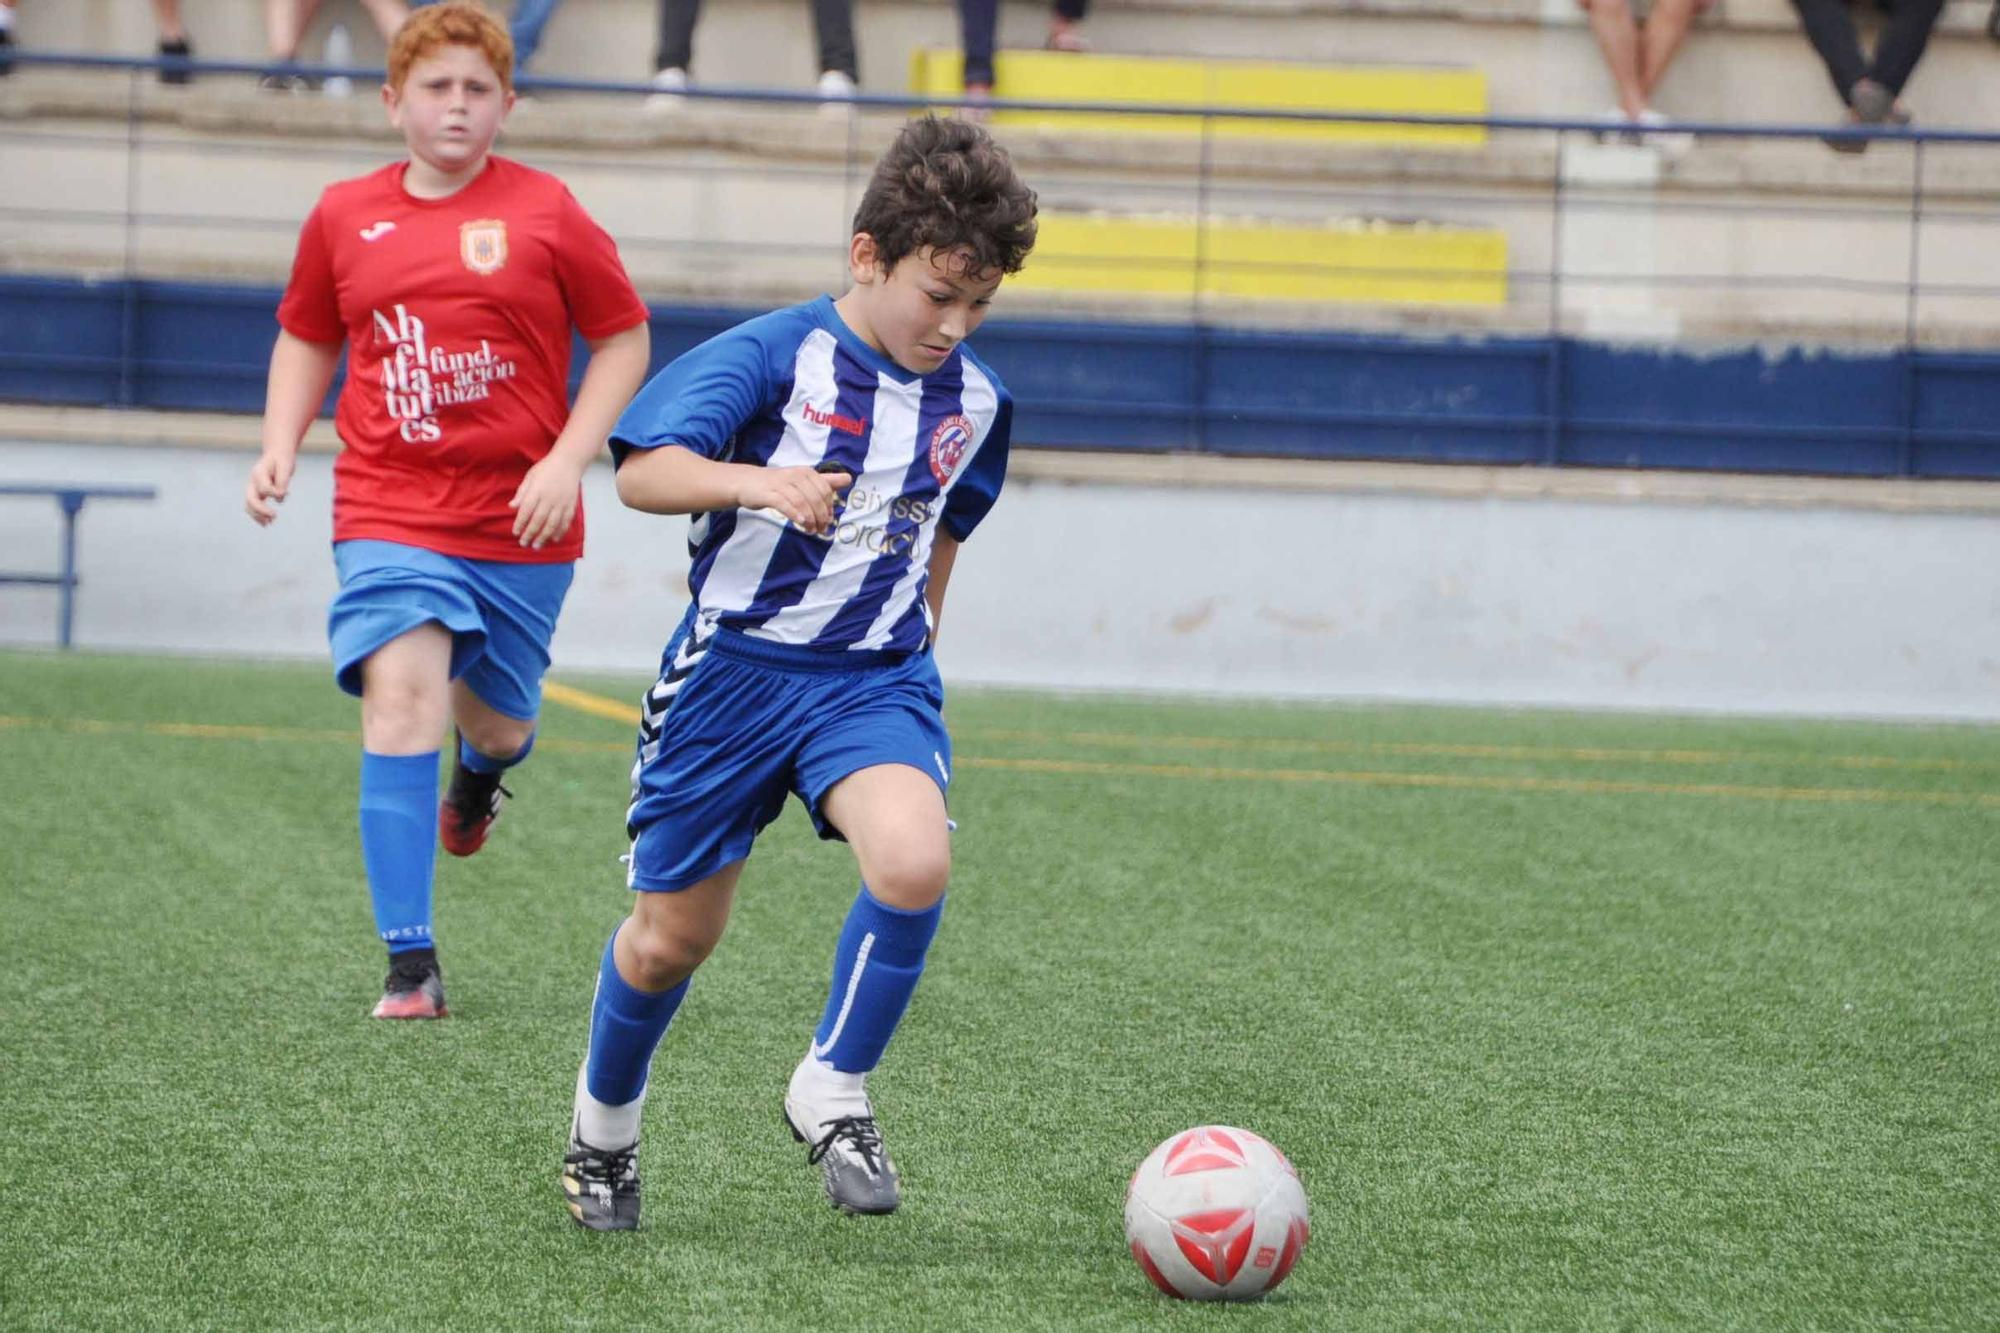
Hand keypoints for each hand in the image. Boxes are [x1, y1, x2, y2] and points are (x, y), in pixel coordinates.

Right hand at [244, 451, 294, 525]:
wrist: (277, 454)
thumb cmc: (282, 460)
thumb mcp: (286, 467)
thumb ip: (282, 481)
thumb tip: (280, 497)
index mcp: (259, 472)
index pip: (264, 488)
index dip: (276, 493)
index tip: (287, 493)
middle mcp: (253, 481)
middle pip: (251, 498)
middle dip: (261, 510)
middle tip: (274, 516)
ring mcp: (253, 487)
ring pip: (249, 504)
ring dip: (258, 515)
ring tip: (268, 523)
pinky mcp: (257, 492)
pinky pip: (253, 506)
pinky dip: (258, 515)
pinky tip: (267, 522)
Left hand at [511, 454, 587, 548]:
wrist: (569, 462)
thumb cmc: (546, 468)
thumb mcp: (530, 477)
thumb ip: (521, 493)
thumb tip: (512, 507)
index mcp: (537, 490)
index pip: (526, 510)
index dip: (520, 523)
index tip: (515, 532)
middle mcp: (549, 498)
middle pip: (538, 520)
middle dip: (530, 534)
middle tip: (524, 543)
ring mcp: (562, 502)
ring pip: (552, 524)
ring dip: (544, 536)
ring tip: (537, 546)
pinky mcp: (571, 505)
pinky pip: (565, 521)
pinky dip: (560, 531)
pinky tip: (554, 539)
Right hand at [735, 465, 850, 534]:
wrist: (746, 483)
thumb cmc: (778, 484)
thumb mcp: (803, 481)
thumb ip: (825, 481)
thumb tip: (848, 478)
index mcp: (806, 472)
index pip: (825, 490)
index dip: (829, 507)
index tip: (828, 521)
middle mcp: (795, 475)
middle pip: (815, 497)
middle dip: (821, 516)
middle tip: (821, 530)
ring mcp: (781, 484)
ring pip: (802, 502)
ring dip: (810, 519)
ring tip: (811, 530)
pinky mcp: (769, 494)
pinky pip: (785, 504)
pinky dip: (795, 514)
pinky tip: (801, 522)